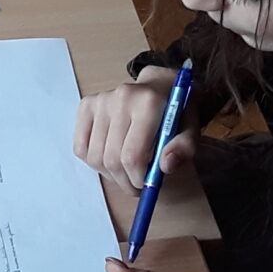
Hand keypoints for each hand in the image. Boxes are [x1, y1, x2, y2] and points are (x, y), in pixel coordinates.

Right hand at [74, 69, 194, 193]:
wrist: (160, 86)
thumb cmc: (176, 112)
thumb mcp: (191, 129)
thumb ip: (183, 148)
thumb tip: (166, 166)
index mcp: (148, 103)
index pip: (133, 155)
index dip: (137, 178)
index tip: (145, 185)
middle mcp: (121, 98)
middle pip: (112, 159)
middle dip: (124, 181)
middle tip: (135, 185)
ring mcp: (100, 101)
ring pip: (95, 158)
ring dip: (110, 174)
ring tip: (125, 171)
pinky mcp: (87, 105)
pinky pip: (81, 148)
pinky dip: (94, 162)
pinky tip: (110, 157)